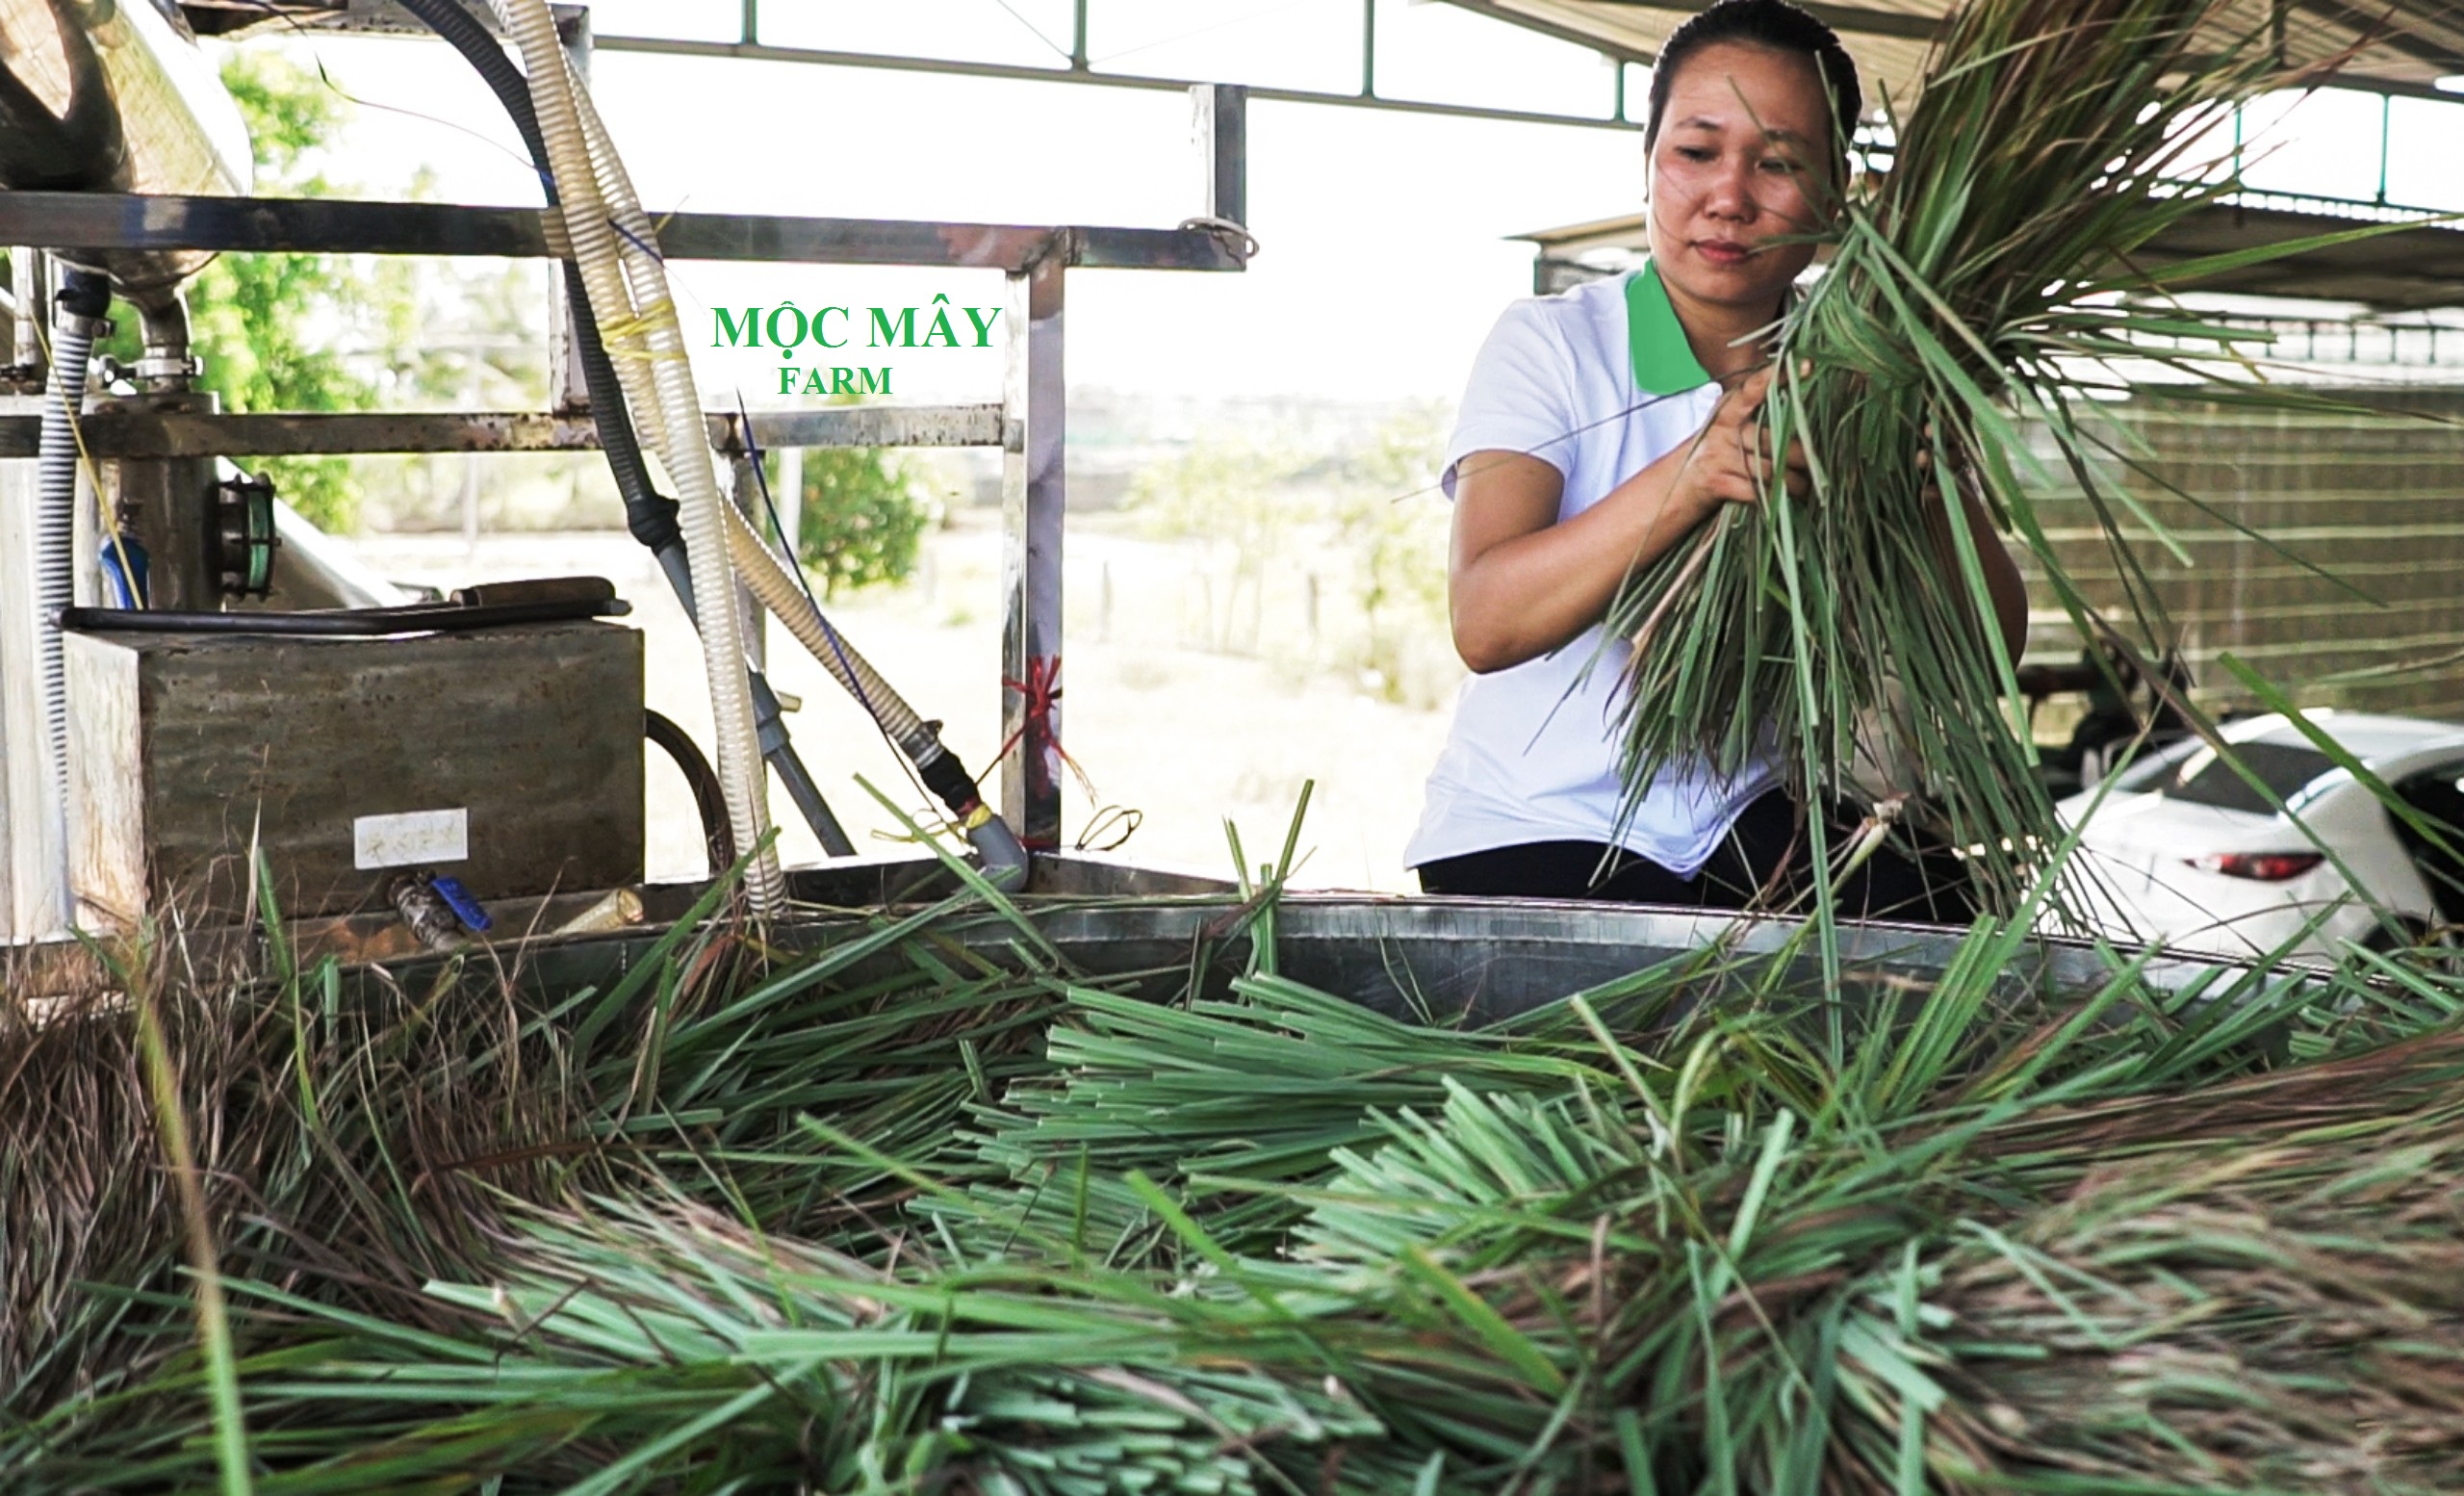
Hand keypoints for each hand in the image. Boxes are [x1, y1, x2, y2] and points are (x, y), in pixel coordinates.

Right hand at [1669, 362, 1811, 516]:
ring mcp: (1719, 457)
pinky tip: (1789, 502)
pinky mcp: (1720, 483)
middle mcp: (1722, 431)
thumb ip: (1752, 418)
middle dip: (1802, 458)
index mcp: (1726, 412)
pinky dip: (1778, 500)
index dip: (1778, 376)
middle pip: (1775, 440)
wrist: (1674, 488)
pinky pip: (1760, 491)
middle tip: (1818, 465)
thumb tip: (1800, 417)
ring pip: (1773, 469)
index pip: (1753, 389)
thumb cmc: (1711, 458)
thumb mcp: (1724, 431)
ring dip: (1797, 484)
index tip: (1807, 364)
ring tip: (1808, 488)